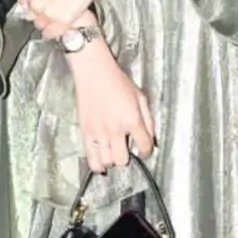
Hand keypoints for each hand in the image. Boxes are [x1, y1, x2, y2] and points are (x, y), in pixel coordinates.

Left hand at [8, 0, 108, 35]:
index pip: (22, 2)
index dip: (31, 0)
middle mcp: (35, 3)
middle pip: (30, 15)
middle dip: (38, 11)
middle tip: (50, 5)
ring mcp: (49, 13)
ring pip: (41, 25)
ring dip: (46, 21)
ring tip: (56, 14)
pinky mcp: (63, 20)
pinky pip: (52, 33)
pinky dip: (54, 31)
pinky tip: (58, 25)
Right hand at [69, 41, 155, 172]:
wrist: (94, 73)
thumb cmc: (117, 81)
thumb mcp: (140, 97)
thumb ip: (148, 120)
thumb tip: (152, 137)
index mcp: (132, 120)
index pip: (144, 146)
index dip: (146, 152)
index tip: (144, 151)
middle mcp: (116, 129)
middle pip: (123, 160)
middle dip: (127, 158)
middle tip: (125, 150)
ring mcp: (99, 132)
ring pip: (107, 161)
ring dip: (112, 160)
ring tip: (113, 154)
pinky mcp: (85, 132)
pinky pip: (90, 157)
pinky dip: (96, 165)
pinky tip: (100, 163)